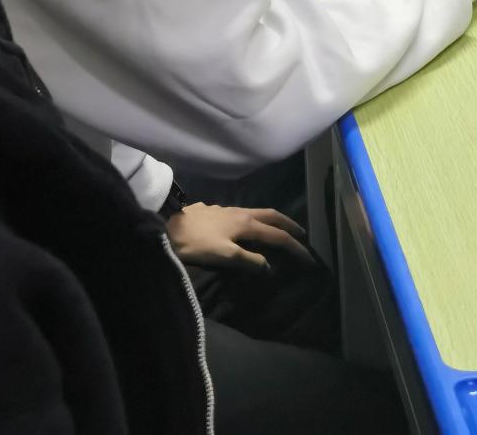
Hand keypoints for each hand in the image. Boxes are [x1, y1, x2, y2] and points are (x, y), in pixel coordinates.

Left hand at [164, 202, 311, 271]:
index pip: (278, 236)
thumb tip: (269, 266)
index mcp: (247, 224)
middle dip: (290, 225)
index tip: (308, 258)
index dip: (295, 247)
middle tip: (302, 235)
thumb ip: (248, 260)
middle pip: (273, 216)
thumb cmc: (196, 244)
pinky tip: (248, 227)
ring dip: (274, 220)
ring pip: (259, 212)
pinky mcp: (218, 211)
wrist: (168, 226)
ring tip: (280, 229)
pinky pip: (245, 213)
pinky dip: (256, 220)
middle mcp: (243, 213)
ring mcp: (230, 210)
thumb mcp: (223, 256)